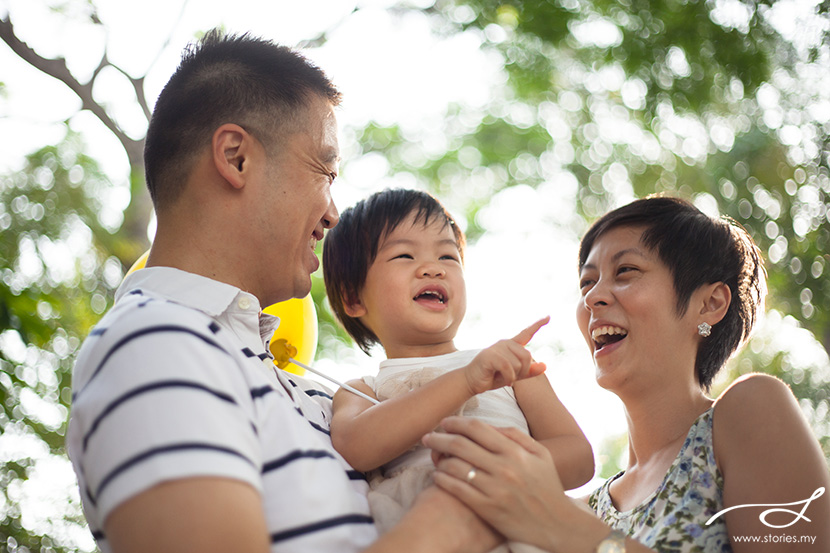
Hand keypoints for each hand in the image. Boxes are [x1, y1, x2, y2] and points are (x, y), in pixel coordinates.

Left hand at [422, 416, 581, 549]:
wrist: (557, 525)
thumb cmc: (547, 487)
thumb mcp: (540, 455)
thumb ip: (516, 436)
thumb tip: (489, 427)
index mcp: (515, 452)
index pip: (477, 429)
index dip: (456, 422)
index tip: (445, 422)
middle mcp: (504, 468)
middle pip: (460, 445)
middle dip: (439, 438)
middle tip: (428, 437)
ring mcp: (494, 489)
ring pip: (455, 467)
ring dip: (438, 459)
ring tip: (433, 456)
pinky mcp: (487, 509)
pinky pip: (457, 490)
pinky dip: (442, 480)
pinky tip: (437, 476)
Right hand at [463, 316, 548, 394]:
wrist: (472, 382)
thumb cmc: (493, 377)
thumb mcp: (515, 375)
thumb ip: (529, 371)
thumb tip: (545, 366)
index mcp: (511, 345)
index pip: (526, 333)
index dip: (538, 325)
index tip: (548, 316)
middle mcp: (505, 343)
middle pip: (527, 356)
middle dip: (524, 371)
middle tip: (512, 377)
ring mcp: (497, 348)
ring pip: (518, 364)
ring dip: (514, 376)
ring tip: (505, 378)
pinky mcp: (490, 355)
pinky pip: (508, 368)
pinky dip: (509, 378)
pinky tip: (505, 381)